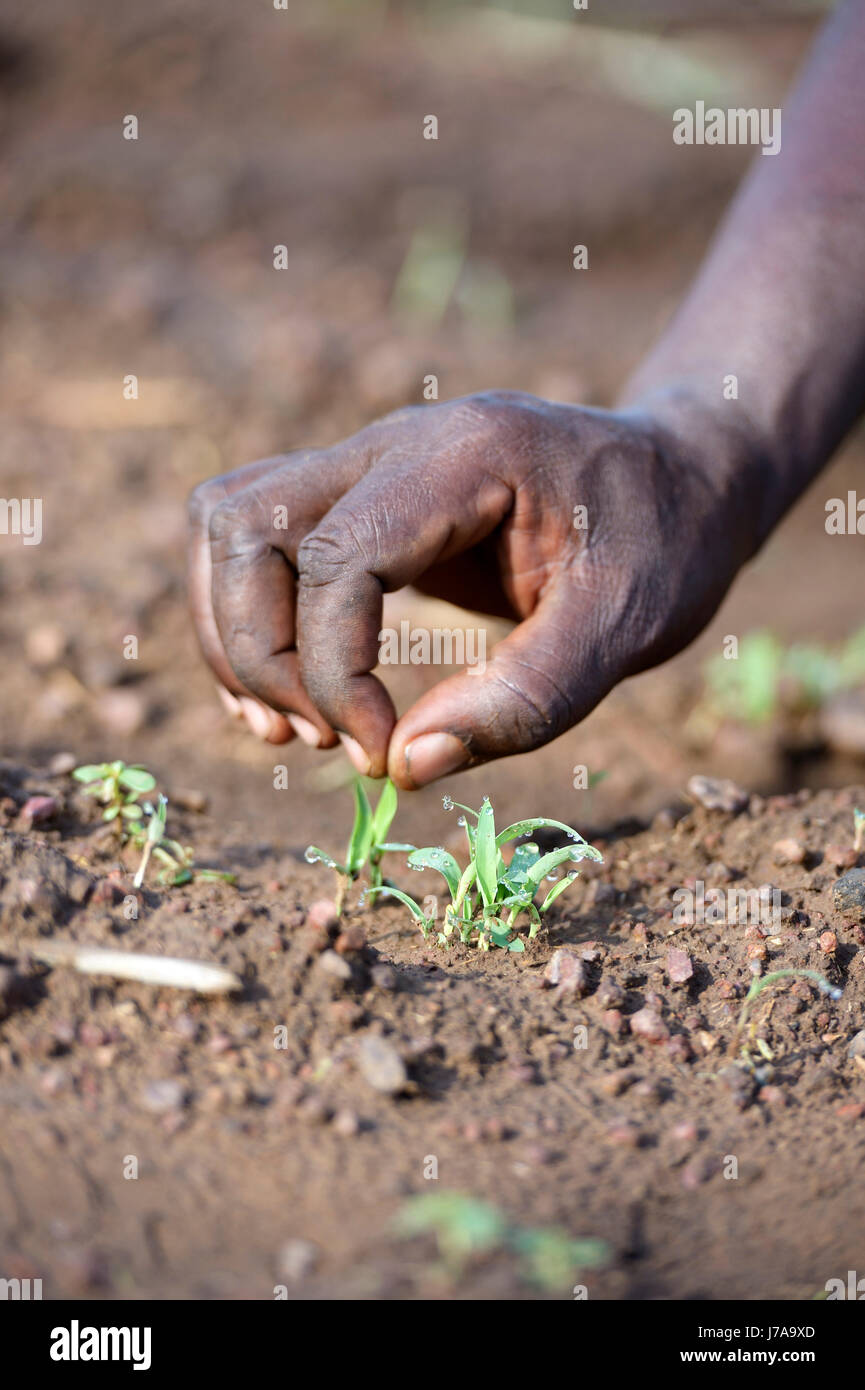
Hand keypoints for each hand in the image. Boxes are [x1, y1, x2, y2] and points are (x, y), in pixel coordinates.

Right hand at [187, 390, 757, 787]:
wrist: (680, 475)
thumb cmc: (664, 543)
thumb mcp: (625, 626)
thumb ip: (524, 698)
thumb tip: (404, 767)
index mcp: (466, 455)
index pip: (339, 554)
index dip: (335, 670)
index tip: (379, 751)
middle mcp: (395, 441)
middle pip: (245, 522)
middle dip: (259, 651)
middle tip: (326, 738)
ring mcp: (369, 462)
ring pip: (228, 520)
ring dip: (235, 632)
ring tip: (292, 725)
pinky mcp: (361, 499)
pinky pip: (256, 537)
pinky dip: (248, 617)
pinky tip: (296, 694)